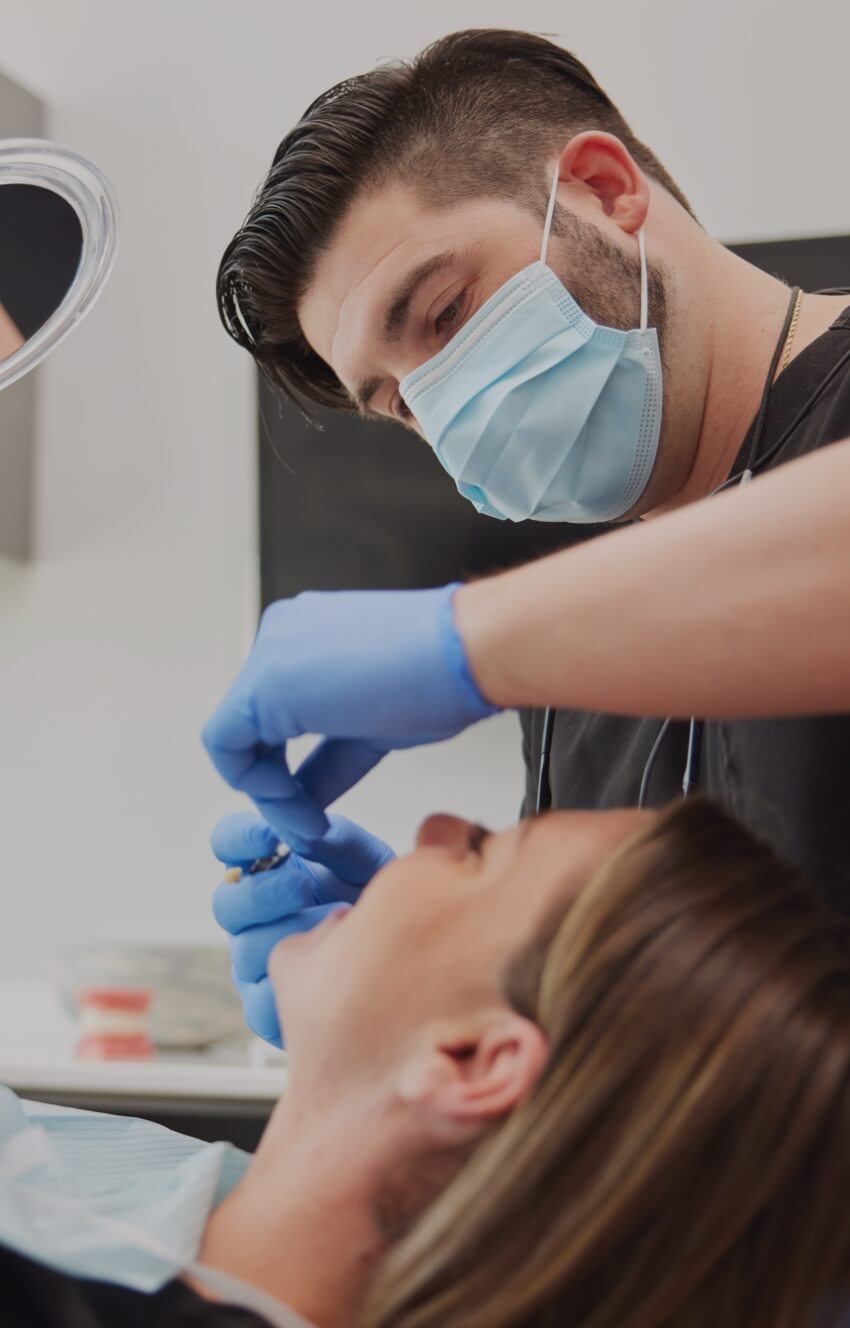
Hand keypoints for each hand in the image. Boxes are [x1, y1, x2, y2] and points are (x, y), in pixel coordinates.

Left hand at [201, 585, 496, 847]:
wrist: (472, 650)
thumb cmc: (445, 677)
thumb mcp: (373, 728)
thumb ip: (330, 759)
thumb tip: (308, 796)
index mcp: (306, 638)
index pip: (270, 720)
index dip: (282, 774)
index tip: (311, 809)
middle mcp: (281, 637)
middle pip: (248, 730)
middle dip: (272, 787)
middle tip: (304, 826)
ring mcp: (271, 653)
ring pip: (233, 738)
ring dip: (267, 792)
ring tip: (306, 822)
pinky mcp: (268, 680)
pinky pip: (227, 742)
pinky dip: (255, 783)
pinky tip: (295, 801)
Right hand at [211, 811, 394, 1045]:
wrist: (401, 955)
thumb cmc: (376, 899)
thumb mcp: (367, 863)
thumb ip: (339, 842)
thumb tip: (309, 833)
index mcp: (268, 867)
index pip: (229, 844)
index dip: (240, 839)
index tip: (270, 838)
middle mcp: (253, 913)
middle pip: (226, 903)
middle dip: (262, 893)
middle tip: (302, 886)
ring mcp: (256, 959)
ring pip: (244, 949)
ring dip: (287, 937)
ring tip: (335, 930)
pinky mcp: (265, 1004)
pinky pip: (257, 1002)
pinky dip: (293, 988)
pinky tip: (327, 975)